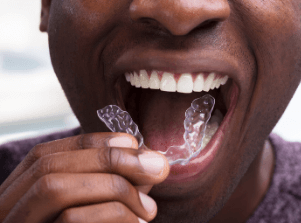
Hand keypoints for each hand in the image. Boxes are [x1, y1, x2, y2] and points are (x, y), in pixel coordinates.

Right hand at [0, 132, 168, 222]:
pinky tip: (138, 222)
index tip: (133, 144)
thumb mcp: (94, 212)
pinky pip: (71, 221)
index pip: (45, 155)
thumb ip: (111, 189)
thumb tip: (147, 163)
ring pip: (53, 187)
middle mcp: (5, 213)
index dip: (91, 143)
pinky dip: (111, 213)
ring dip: (112, 186)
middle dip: (110, 159)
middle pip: (50, 166)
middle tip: (158, 166)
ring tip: (149, 206)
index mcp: (17, 199)